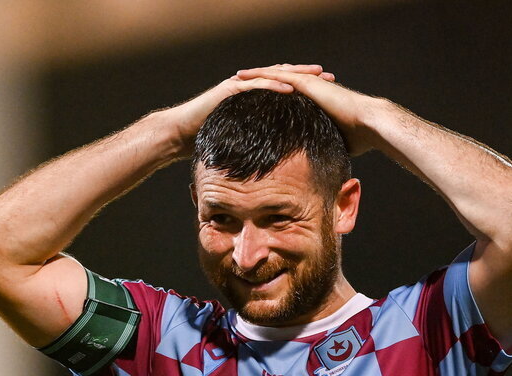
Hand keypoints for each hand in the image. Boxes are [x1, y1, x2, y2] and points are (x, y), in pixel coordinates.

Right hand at [163, 64, 334, 157]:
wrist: (181, 134)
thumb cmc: (209, 142)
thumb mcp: (242, 143)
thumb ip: (259, 145)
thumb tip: (280, 164)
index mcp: (255, 98)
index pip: (286, 89)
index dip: (307, 89)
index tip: (329, 92)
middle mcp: (249, 87)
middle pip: (283, 77)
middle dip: (307, 76)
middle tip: (330, 77)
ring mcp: (239, 85)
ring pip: (273, 76)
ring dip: (295, 75)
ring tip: (316, 76)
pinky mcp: (230, 89)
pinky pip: (256, 86)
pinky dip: (273, 86)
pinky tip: (290, 88)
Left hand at [235, 65, 377, 154]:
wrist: (368, 124)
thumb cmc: (357, 137)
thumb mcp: (331, 143)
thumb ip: (321, 149)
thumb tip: (316, 170)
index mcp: (314, 99)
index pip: (288, 95)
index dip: (271, 95)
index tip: (256, 99)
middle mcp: (309, 87)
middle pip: (279, 81)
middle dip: (259, 82)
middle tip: (239, 83)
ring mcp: (307, 83)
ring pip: (275, 74)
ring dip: (254, 75)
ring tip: (236, 77)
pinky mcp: (307, 83)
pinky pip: (278, 76)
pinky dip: (260, 75)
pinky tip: (244, 76)